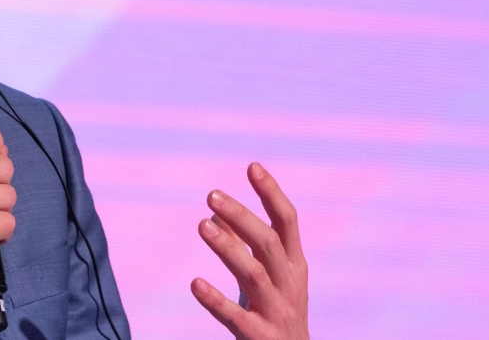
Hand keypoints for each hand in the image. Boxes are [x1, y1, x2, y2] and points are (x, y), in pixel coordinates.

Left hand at [191, 162, 308, 339]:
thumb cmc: (276, 313)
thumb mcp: (266, 275)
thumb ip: (243, 244)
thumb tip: (216, 211)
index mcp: (293, 264)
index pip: (287, 222)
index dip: (272, 193)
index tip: (252, 166)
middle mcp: (290, 284)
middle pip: (269, 243)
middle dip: (242, 216)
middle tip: (211, 194)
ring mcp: (278, 312)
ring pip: (255, 275)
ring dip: (228, 248)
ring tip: (201, 224)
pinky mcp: (261, 337)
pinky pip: (237, 318)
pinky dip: (216, 300)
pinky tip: (195, 284)